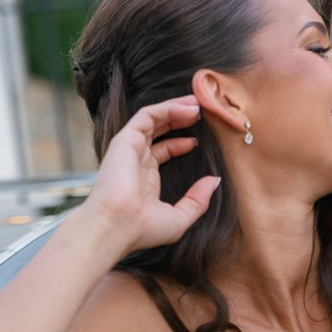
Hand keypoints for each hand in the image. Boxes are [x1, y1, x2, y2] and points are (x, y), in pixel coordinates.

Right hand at [86, 97, 219, 252]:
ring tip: (196, 103)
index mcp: (144, 179)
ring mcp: (129, 149)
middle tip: (200, 111)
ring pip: (153, 118)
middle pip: (157, 130)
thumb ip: (198, 200)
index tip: (197, 140)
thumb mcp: (179, 218)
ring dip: (175, 108)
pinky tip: (187, 108)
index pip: (161, 151)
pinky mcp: (126, 139)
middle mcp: (135, 161)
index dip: (180, 143)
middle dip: (178, 118)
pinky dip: (167, 108)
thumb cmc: (142, 229)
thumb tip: (214, 181)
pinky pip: (147, 115)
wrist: (117, 226)